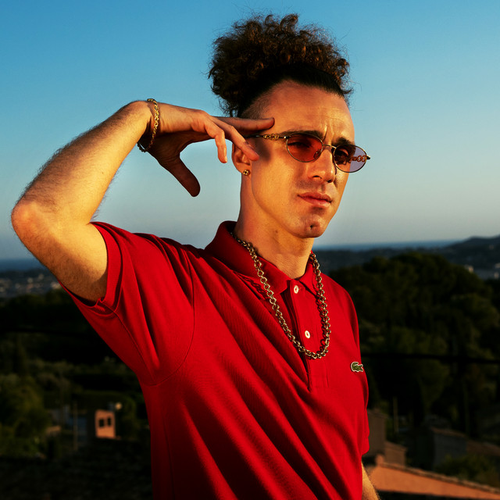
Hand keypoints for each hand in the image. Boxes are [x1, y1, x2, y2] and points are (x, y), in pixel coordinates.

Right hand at [147, 103, 273, 195]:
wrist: (140, 126)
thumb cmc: (155, 140)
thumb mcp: (173, 163)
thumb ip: (186, 177)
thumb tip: (197, 193)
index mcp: (203, 128)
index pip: (229, 129)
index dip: (244, 133)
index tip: (257, 139)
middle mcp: (206, 121)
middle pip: (236, 123)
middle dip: (254, 125)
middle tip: (272, 124)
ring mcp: (203, 118)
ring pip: (230, 129)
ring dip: (242, 143)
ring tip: (252, 158)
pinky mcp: (197, 118)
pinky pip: (216, 132)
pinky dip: (221, 145)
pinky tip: (224, 159)